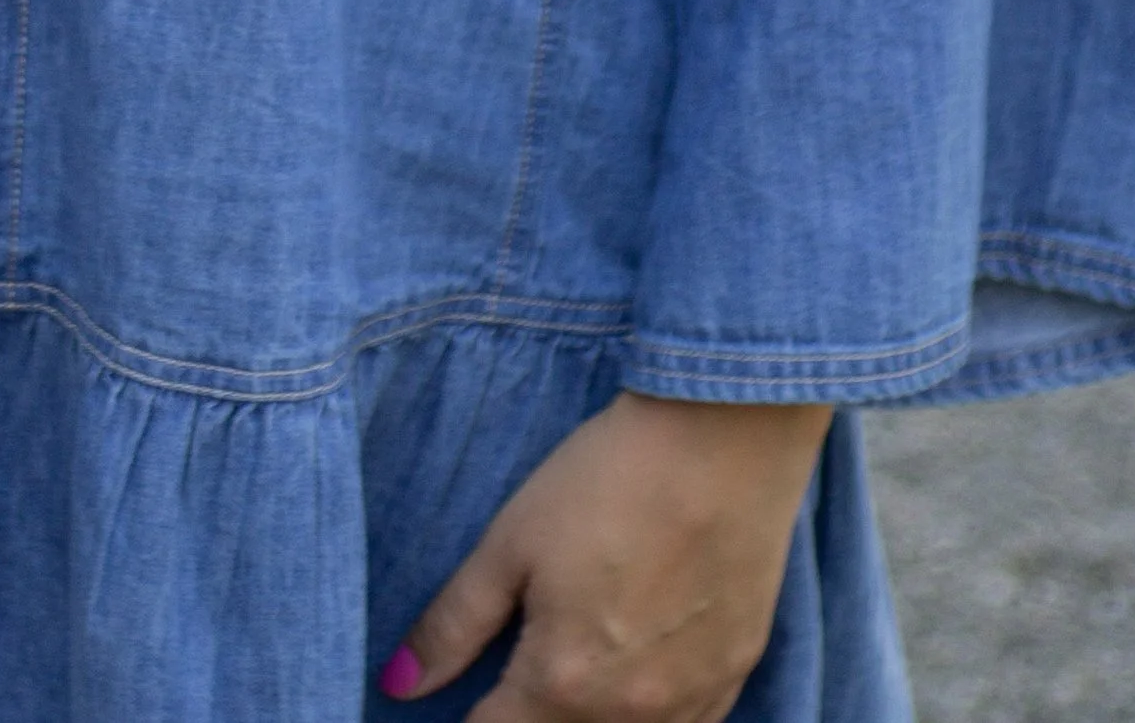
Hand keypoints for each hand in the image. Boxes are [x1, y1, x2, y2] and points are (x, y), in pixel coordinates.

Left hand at [380, 390, 832, 722]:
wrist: (724, 440)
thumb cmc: (609, 480)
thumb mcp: (510, 541)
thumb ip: (453, 624)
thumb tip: (399, 684)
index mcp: (561, 683)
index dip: (470, 717)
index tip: (468, 691)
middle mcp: (629, 714)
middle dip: (526, 715)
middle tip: (521, 663)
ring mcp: (690, 702)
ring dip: (586, 715)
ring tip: (577, 659)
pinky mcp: (735, 676)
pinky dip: (649, 713)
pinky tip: (637, 668)